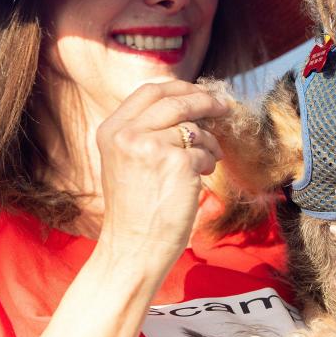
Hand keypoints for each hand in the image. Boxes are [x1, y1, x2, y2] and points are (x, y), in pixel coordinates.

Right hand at [96, 80, 227, 260]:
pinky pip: (205, 152)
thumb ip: (145, 130)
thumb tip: (187, 103)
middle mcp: (127, 134)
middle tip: (224, 107)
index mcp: (111, 130)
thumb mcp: (125, 160)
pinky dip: (209, 163)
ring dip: (208, 143)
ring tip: (205, 162)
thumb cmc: (135, 208)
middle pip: (176, 101)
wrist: (133, 248)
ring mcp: (151, 146)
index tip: (199, 92)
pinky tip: (200, 178)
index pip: (149, 91)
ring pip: (195, 128)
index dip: (179, 88)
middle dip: (205, 101)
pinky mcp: (177, 163)